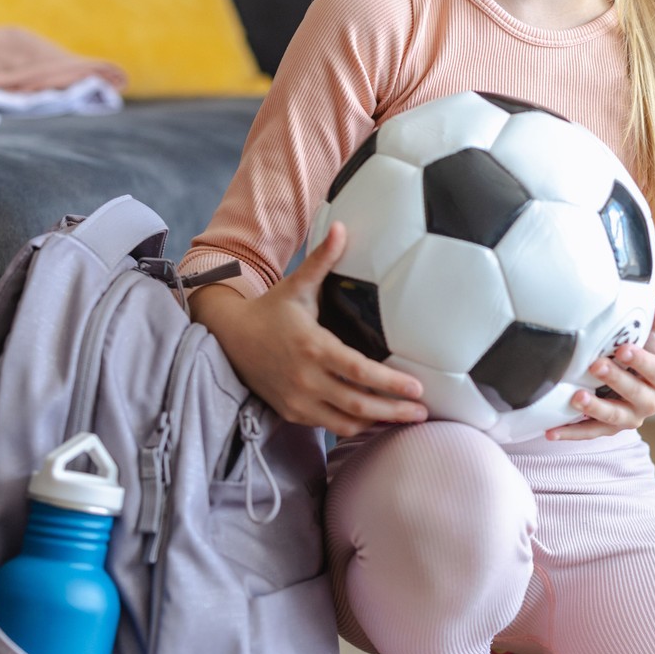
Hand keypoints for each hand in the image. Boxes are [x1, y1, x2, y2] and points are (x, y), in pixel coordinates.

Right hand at [190, 220, 428, 436]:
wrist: (231, 338)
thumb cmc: (271, 310)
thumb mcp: (296, 285)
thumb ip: (322, 260)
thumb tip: (341, 227)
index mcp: (313, 346)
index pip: (359, 371)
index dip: (391, 383)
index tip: (418, 388)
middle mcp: (306, 378)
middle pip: (359, 404)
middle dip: (394, 411)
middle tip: (423, 412)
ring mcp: (298, 400)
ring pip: (346, 422)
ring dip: (378, 423)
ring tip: (406, 420)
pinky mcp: (292, 413)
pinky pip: (329, 426)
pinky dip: (354, 427)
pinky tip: (375, 422)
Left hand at [547, 295, 654, 441]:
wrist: (646, 382)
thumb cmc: (646, 352)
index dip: (640, 361)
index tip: (624, 350)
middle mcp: (648, 401)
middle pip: (633, 393)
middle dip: (615, 380)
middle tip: (595, 366)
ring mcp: (628, 417)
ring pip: (612, 417)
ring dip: (594, 409)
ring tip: (576, 399)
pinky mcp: (608, 427)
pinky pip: (590, 432)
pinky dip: (571, 432)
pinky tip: (551, 431)